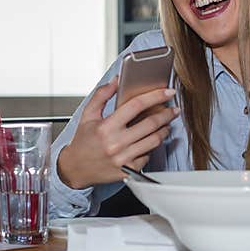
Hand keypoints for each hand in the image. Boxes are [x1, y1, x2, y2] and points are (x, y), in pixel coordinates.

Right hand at [57, 76, 178, 188]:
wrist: (76, 169)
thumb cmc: (83, 142)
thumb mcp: (88, 115)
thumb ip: (102, 95)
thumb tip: (117, 80)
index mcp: (106, 127)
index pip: (136, 106)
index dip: (155, 96)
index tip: (166, 92)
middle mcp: (116, 143)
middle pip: (151, 124)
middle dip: (167, 114)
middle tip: (173, 109)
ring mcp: (124, 158)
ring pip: (154, 140)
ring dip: (164, 130)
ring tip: (165, 124)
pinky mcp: (129, 170)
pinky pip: (148, 155)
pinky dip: (152, 146)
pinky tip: (150, 141)